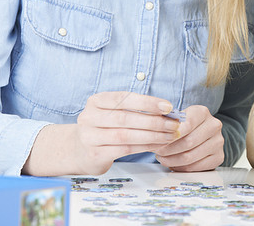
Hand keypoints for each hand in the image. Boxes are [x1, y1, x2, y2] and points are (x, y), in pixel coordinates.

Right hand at [24, 91, 181, 175]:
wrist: (79, 150)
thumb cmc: (105, 127)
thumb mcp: (114, 112)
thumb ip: (135, 109)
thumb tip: (167, 110)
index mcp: (96, 101)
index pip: (124, 98)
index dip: (147, 102)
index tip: (168, 106)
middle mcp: (89, 117)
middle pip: (126, 117)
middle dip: (154, 121)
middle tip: (174, 124)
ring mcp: (89, 136)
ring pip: (126, 135)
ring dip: (152, 136)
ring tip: (170, 136)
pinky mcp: (94, 154)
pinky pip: (124, 150)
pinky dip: (144, 147)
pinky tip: (157, 145)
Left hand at [154, 105, 224, 171]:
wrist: (202, 132)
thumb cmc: (186, 126)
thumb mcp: (178, 118)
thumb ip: (167, 122)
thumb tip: (154, 132)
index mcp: (203, 112)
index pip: (187, 124)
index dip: (170, 135)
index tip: (158, 141)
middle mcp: (214, 125)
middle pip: (188, 142)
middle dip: (168, 150)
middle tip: (157, 152)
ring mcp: (218, 142)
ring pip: (190, 157)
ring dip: (172, 160)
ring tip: (163, 158)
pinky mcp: (219, 157)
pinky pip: (195, 167)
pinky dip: (181, 168)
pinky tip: (173, 164)